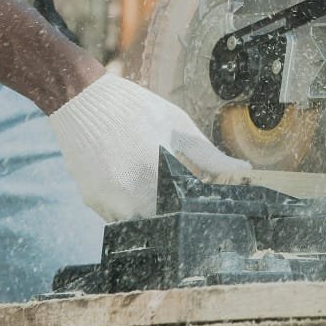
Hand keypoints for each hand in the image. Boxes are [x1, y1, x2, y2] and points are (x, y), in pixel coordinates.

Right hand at [49, 73, 249, 221]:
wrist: (82, 102)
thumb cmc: (134, 110)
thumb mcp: (178, 126)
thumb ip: (210, 156)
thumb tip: (242, 170)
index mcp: (158, 177)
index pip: (187, 214)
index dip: (197, 209)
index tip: (201, 199)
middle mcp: (131, 196)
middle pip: (164, 223)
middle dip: (175, 212)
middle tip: (177, 190)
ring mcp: (108, 202)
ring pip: (140, 222)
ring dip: (151, 211)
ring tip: (152, 181)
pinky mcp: (93, 201)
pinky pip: (117, 216)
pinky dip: (129, 205)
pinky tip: (131, 179)